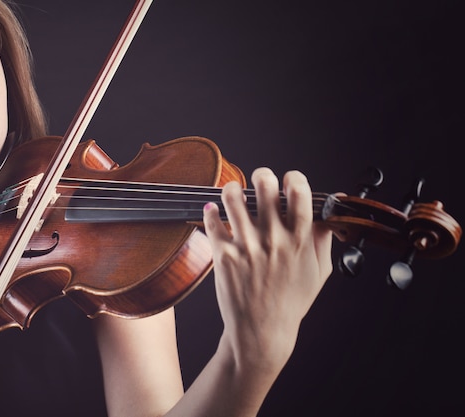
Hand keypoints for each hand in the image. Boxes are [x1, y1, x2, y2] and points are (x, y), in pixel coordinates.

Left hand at [203, 168, 332, 369]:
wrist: (262, 331)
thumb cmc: (291, 301)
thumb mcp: (319, 271)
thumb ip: (323, 238)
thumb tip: (328, 211)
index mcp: (299, 241)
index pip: (300, 193)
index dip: (294, 178)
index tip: (289, 180)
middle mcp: (273, 241)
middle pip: (266, 187)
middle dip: (263, 176)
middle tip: (260, 180)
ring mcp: (247, 247)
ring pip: (234, 198)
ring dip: (233, 188)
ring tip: (233, 191)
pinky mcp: (224, 256)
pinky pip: (212, 222)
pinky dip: (210, 211)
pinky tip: (213, 210)